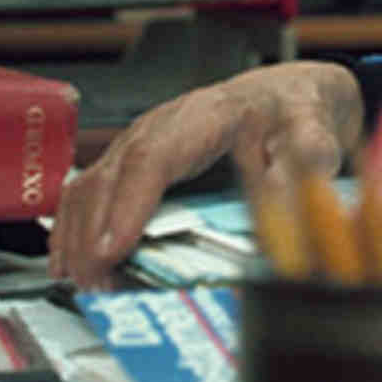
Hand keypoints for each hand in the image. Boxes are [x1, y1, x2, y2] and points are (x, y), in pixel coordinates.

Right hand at [47, 60, 362, 287]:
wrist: (285, 96)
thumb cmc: (292, 110)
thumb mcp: (314, 125)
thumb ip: (312, 149)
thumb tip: (302, 176)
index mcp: (208, 114)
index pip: (155, 157)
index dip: (129, 204)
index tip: (114, 249)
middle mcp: (161, 125)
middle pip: (112, 177)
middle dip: (95, 235)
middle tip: (99, 284)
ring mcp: (140, 141)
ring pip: (90, 186)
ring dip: (77, 238)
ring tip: (85, 284)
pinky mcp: (131, 160)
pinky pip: (88, 193)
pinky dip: (71, 230)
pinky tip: (67, 265)